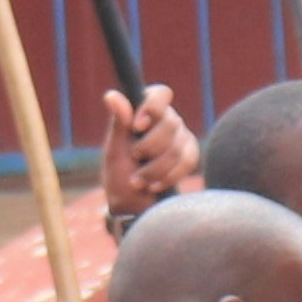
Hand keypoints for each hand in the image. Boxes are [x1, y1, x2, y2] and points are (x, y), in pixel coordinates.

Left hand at [101, 85, 199, 220]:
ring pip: (176, 147)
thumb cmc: (120, 176)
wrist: (132, 207)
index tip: (137, 126)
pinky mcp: (190, 156)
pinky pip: (187, 162)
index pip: (160, 94)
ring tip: (138, 180)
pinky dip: (167, 177)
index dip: (153, 107)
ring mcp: (181, 137)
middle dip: (148, 148)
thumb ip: (118, 123)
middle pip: (170, 123)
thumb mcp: (114, 150)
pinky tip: (154, 185)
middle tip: (135, 159)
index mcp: (146, 112)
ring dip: (154, 169)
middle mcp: (166, 120)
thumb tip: (111, 96)